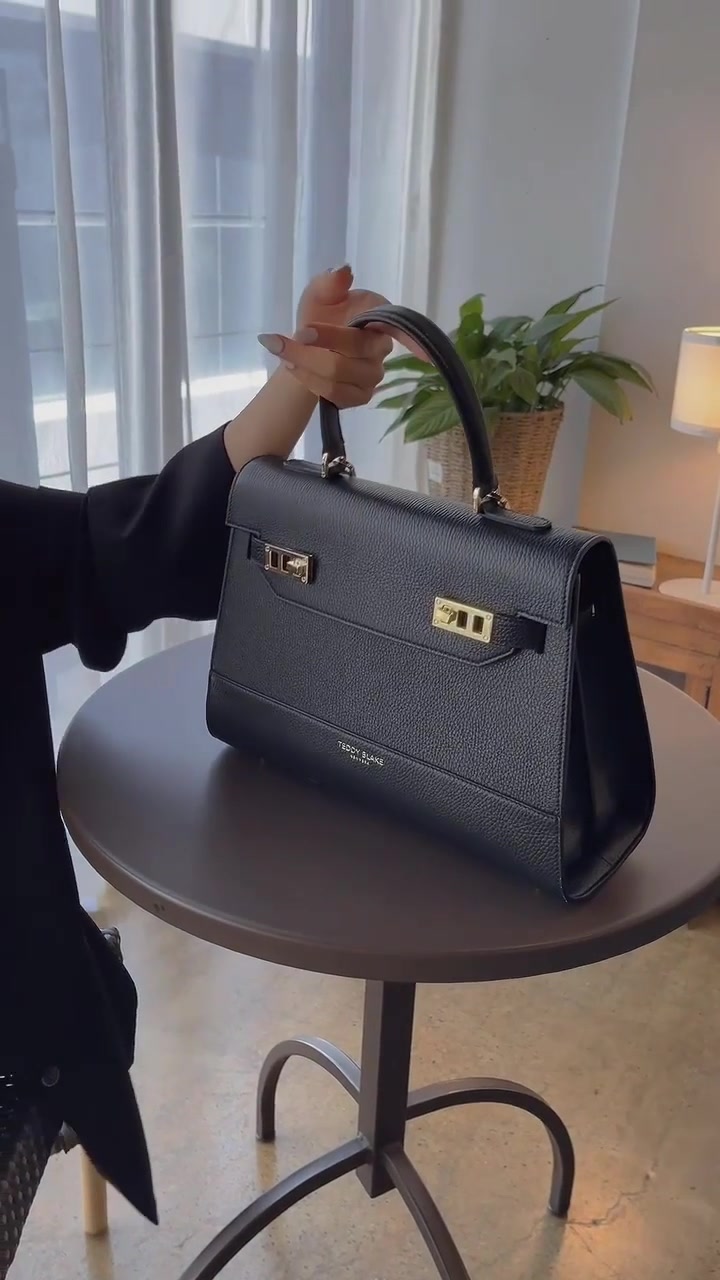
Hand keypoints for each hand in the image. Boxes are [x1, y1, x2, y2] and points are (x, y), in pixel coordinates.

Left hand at [257, 265, 395, 408]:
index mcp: (379, 316)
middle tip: (277, 342)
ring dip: (304, 364)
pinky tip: (293, 368)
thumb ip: (330, 283)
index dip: (359, 334)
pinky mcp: (361, 396)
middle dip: (310, 347)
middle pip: (351, 352)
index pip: (385, 328)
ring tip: (281, 353)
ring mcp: (374, 374)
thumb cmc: (321, 314)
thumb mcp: (320, 293)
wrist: (310, 345)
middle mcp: (382, 347)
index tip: (304, 331)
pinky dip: (309, 381)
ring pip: (339, 375)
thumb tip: (342, 271)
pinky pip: (336, 395)